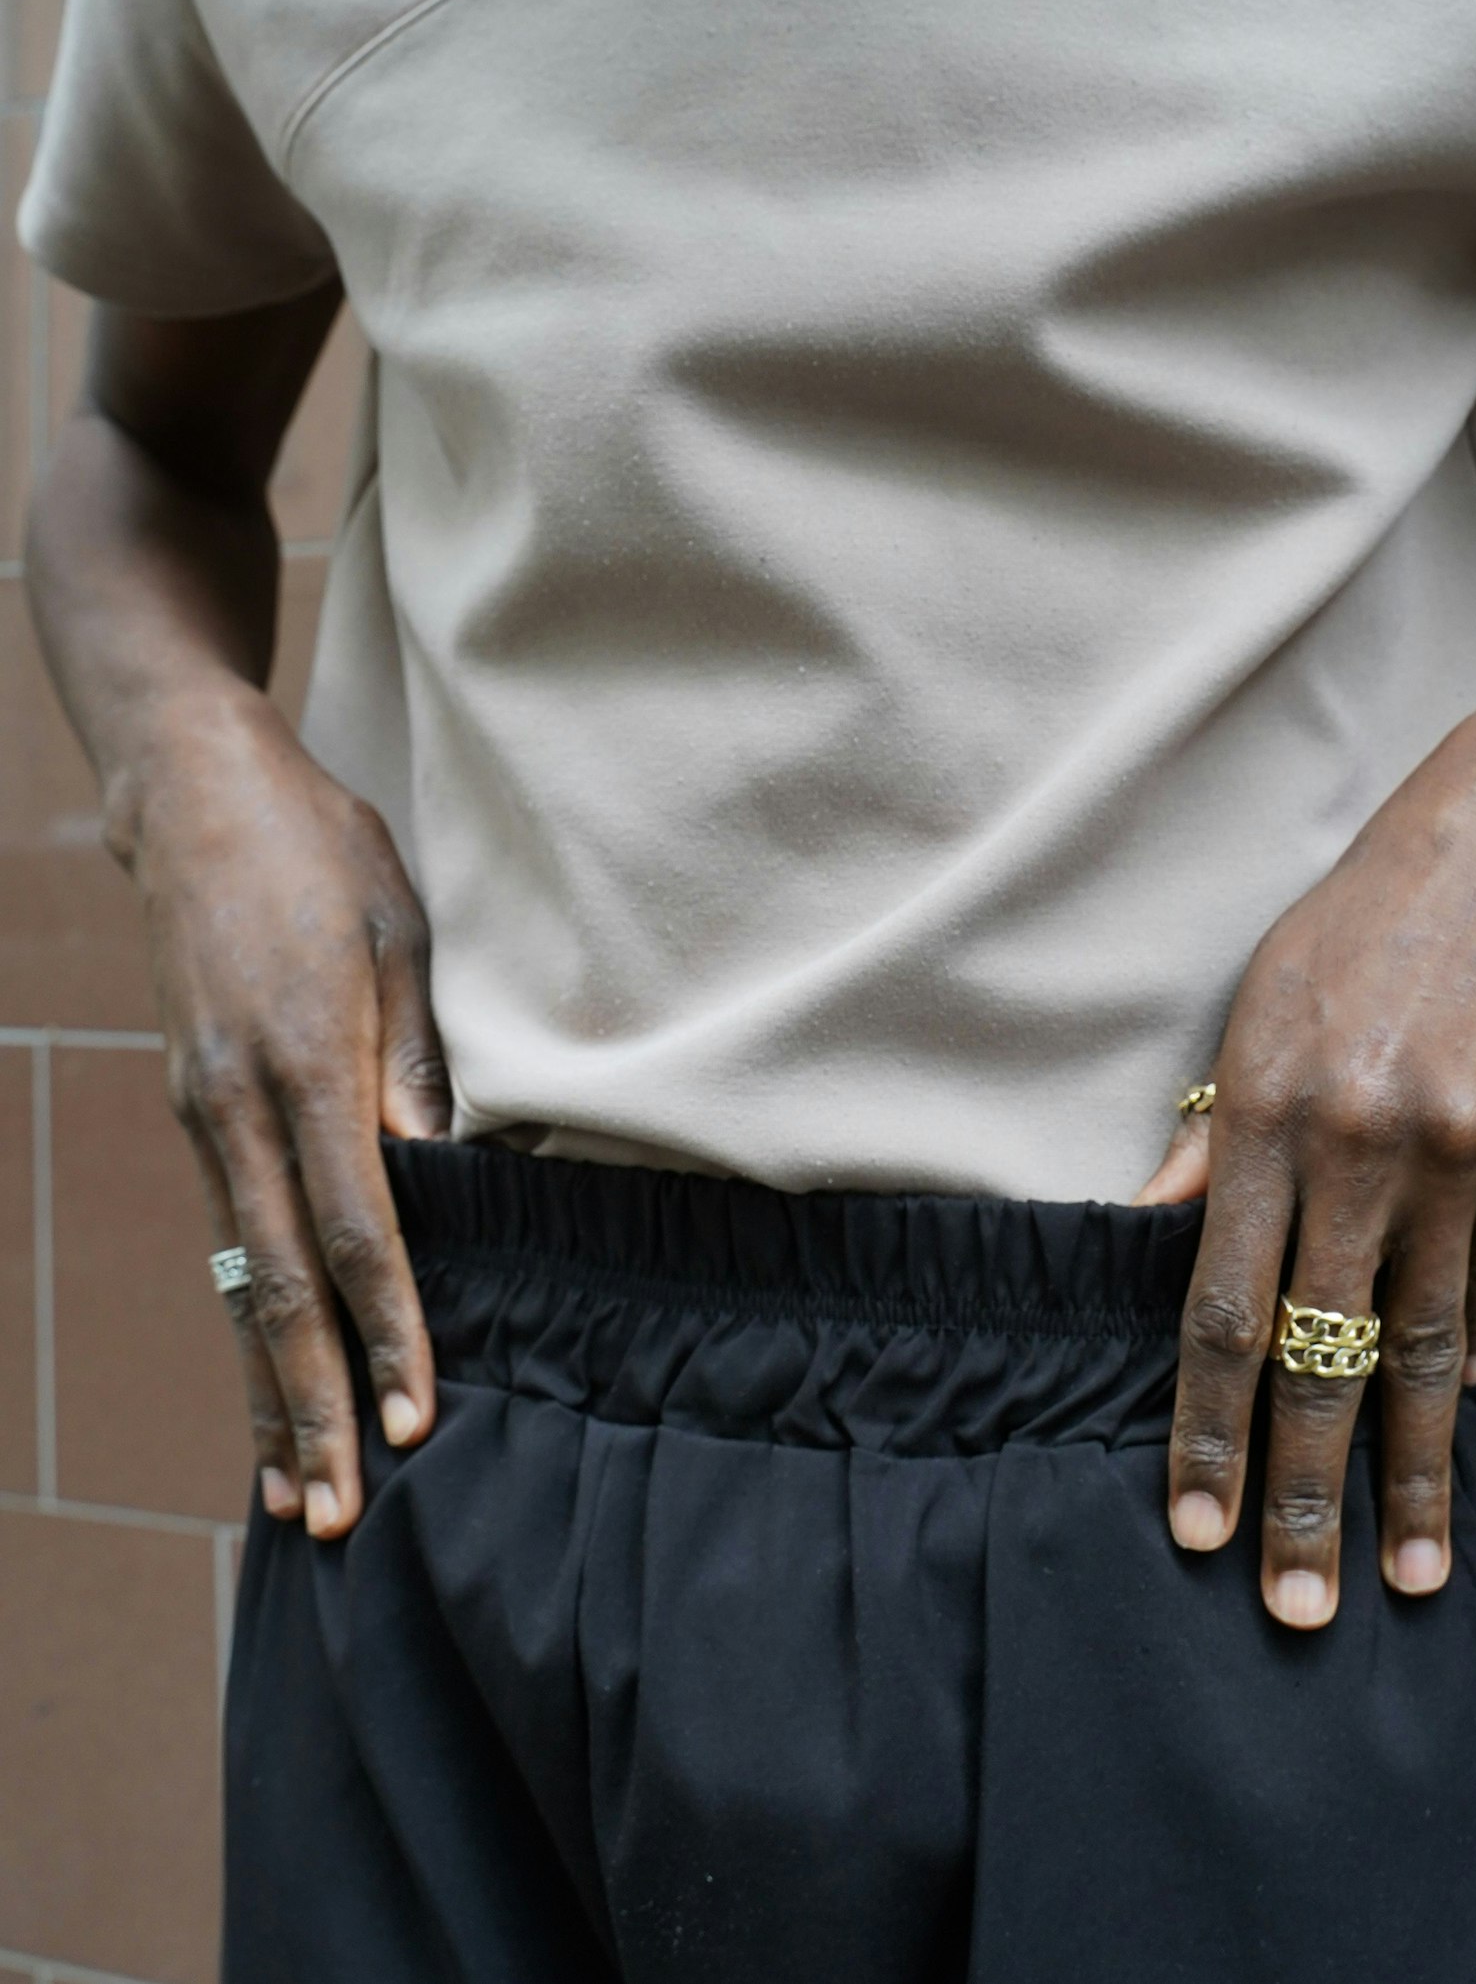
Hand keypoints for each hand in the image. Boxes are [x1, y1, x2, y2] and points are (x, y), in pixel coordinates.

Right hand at [112, 681, 449, 1537]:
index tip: (420, 1416)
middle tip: (340, 1516)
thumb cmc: (316, 853)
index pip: (358, 1230)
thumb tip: (448, 1172)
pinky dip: (249, 1322)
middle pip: (279, 1288)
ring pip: (240, 1281)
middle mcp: (238, 1108)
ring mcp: (204, 1116)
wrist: (192, 795)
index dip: (392, 1330)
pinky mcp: (195, 1113)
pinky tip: (267, 1380)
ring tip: (294, 1490)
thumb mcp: (395, 934)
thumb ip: (419, 1060)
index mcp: (304, 1063)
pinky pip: (230, 1239)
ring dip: (267, 1390)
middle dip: (311, 1408)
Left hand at [1138, 683, 1475, 1626]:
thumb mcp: (1258, 1007)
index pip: (1225, 1311)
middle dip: (1303, 1496)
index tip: (1192, 1527)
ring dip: (1414, 1475)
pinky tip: (1455, 1428)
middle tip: (1293, 1608)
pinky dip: (1467, 1363)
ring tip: (1410, 1574)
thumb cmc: (1362, 921)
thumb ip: (1209, 1137)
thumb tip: (1145, 1228)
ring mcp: (1462, 1165)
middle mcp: (1367, 1155)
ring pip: (1426, 1353)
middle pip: (1324, 1360)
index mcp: (1273, 1116)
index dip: (1204, 1431)